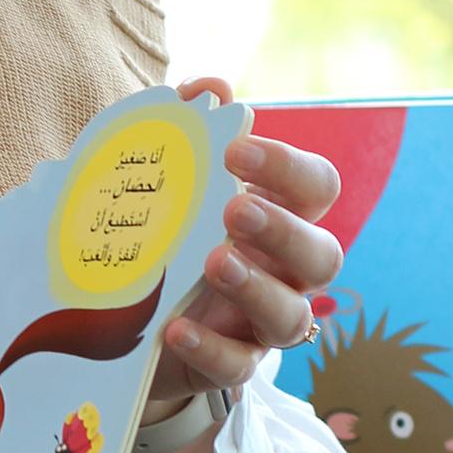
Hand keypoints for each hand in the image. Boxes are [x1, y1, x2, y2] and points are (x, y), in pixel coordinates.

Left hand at [140, 75, 343, 413]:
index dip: (287, 167)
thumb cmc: (167, 232)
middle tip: (233, 210)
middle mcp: (285, 271)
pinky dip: (210, 347)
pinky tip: (174, 327)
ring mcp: (261, 323)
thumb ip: (187, 133)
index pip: (316, 187)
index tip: (235, 149)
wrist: (129, 317)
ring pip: (292, 317)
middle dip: (282, 230)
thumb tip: (208, 86)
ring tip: (213, 263)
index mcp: (279, 215)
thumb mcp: (166, 182)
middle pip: (323, 255)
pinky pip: (238, 365)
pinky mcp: (229, 365)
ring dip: (257, 288)